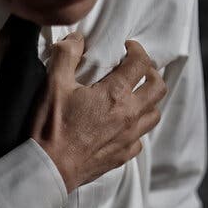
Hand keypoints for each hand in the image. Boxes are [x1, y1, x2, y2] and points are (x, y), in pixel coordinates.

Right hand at [31, 32, 167, 192]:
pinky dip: (136, 128)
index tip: (127, 47)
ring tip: (134, 97)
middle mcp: (130, 115)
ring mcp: (129, 138)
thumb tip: (76, 39)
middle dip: (151, 73)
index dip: (137, 49)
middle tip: (137, 70)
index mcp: (116, 93)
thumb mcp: (53, 84)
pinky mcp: (122, 156)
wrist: (49, 168)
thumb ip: (66, 55)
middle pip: (158, 87)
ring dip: (148, 101)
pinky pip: (140, 139)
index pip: (141, 63)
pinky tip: (122, 126)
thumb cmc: (51, 127)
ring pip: (154, 114)